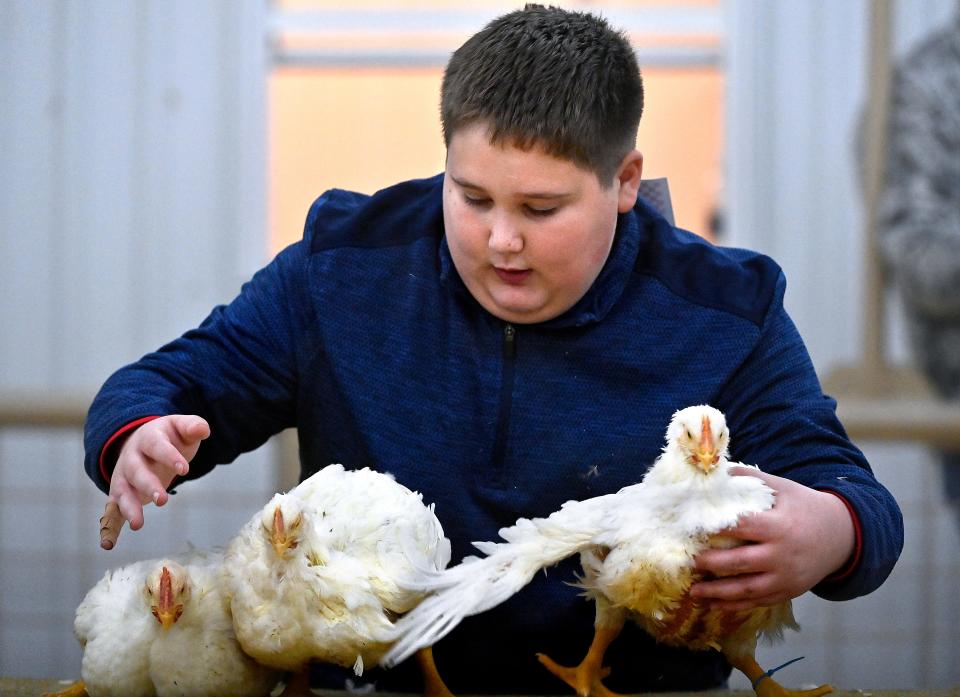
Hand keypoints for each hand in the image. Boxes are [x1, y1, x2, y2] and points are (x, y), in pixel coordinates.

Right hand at [105, 415, 209, 538]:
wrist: (143, 440)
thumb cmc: (169, 437)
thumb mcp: (181, 428)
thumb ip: (193, 427)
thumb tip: (203, 429)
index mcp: (148, 438)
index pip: (157, 446)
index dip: (169, 456)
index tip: (184, 469)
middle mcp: (131, 457)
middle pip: (136, 471)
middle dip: (148, 485)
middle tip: (163, 500)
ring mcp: (123, 476)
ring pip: (121, 491)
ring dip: (128, 508)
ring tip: (138, 524)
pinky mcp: (120, 494)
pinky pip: (112, 511)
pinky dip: (109, 527)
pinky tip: (108, 544)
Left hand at [689, 466, 854, 610]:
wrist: (842, 536)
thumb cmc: (805, 508)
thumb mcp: (783, 488)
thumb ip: (750, 479)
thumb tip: (716, 469)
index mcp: (778, 526)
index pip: (741, 527)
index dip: (715, 528)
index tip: (689, 528)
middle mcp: (781, 554)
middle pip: (740, 562)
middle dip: (711, 563)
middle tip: (687, 561)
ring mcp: (785, 577)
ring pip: (746, 588)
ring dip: (717, 592)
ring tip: (693, 592)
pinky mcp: (787, 592)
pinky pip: (757, 601)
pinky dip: (734, 606)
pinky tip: (713, 604)